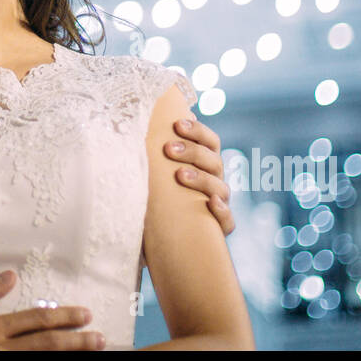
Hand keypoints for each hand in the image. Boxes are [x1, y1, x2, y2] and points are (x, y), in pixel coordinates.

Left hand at [165, 118, 233, 234]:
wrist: (164, 236)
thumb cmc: (158, 196)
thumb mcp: (157, 174)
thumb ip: (154, 155)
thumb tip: (132, 130)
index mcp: (205, 163)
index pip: (210, 141)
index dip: (197, 130)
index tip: (177, 124)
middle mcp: (215, 180)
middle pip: (214, 161)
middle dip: (193, 152)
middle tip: (169, 148)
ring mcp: (219, 203)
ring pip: (220, 188)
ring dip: (202, 179)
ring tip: (180, 175)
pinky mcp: (220, 229)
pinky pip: (228, 221)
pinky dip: (222, 211)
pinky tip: (212, 203)